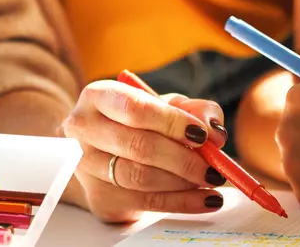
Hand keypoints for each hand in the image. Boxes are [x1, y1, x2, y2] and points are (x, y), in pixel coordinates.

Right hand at [61, 80, 228, 222]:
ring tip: (211, 180)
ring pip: (140, 177)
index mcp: (98, 97)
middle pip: (137, 146)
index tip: (202, 134)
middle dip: (183, 159)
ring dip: (183, 182)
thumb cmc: (141, 124)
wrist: (107, 155)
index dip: (171, 122)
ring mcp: (86, 166)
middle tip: (214, 167)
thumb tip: (215, 131)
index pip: (135, 108)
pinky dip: (183, 202)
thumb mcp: (168, 107)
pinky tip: (206, 199)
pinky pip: (146, 203)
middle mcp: (84, 130)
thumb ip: (196, 111)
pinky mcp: (99, 198)